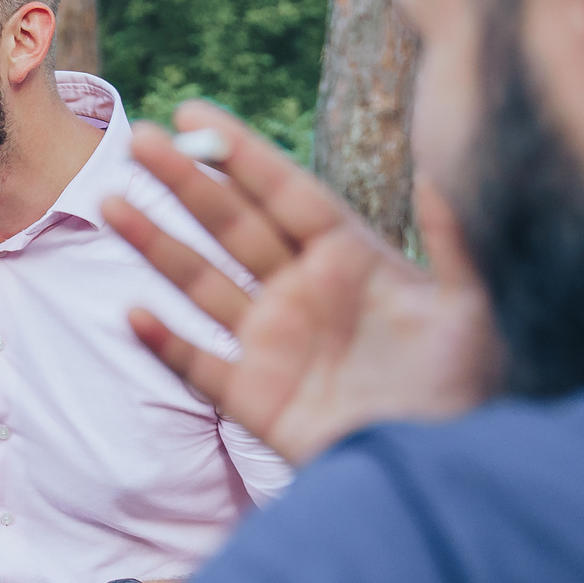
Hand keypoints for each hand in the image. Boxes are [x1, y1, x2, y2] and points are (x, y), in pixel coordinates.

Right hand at [103, 101, 498, 465]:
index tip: (193, 113)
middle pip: (232, 225)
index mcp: (350, 259)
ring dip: (157, 244)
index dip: (240, 154)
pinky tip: (134, 314)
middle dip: (185, 183)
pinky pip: (199, 365)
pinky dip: (166, 343)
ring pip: (202, 283)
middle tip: (138, 139)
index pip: (284, 192)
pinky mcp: (256, 399)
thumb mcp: (472, 308)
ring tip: (112, 202)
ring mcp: (274, 344)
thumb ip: (455, 239)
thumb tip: (445, 166)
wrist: (447, 469)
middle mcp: (303, 292)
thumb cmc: (469, 389)